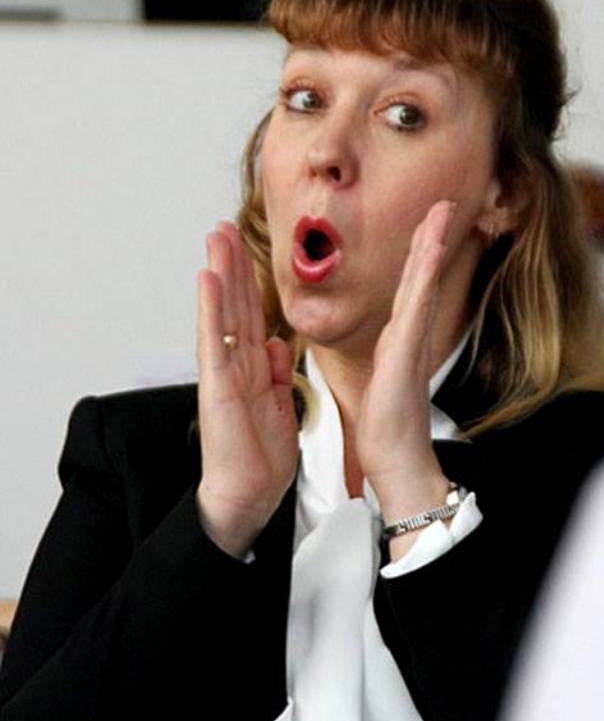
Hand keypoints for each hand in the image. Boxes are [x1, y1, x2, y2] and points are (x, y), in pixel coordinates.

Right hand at [196, 222, 298, 555]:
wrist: (248, 495)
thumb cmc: (261, 459)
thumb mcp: (280, 407)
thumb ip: (278, 374)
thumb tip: (279, 344)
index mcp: (253, 370)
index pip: (252, 316)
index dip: (250, 282)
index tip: (247, 249)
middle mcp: (236, 365)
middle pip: (234, 305)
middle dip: (231, 265)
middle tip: (224, 226)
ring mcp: (224, 372)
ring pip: (222, 313)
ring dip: (219, 273)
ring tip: (214, 237)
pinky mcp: (217, 385)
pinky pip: (214, 339)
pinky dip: (209, 308)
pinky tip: (207, 278)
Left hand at [356, 201, 453, 536]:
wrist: (396, 461)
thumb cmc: (387, 429)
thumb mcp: (382, 384)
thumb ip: (389, 363)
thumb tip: (390, 354)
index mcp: (399, 340)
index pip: (411, 288)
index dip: (419, 255)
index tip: (427, 224)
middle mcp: (409, 336)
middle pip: (421, 277)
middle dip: (431, 238)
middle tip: (442, 204)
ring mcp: (411, 342)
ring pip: (422, 284)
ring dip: (431, 247)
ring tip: (440, 214)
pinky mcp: (406, 353)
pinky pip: (415, 306)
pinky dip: (423, 276)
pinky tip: (428, 253)